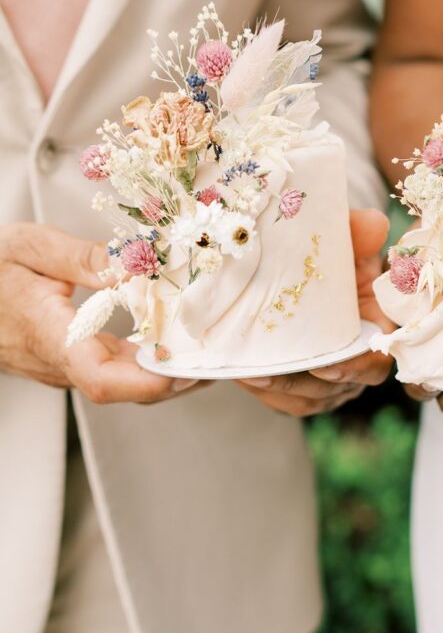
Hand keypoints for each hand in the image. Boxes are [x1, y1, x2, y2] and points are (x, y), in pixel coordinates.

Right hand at [0, 223, 195, 403]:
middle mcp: (58, 361)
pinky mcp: (66, 361)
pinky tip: (171, 336)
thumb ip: (84, 258)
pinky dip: (145, 358)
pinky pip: (111, 368)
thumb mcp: (32, 246)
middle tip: (221, 356)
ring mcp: (61, 366)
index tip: (186, 372)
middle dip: (176, 377)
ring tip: (207, 344)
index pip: (101, 378)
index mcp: (49, 335)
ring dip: (165, 368)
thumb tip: (136, 262)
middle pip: (124, 386)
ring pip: (121, 380)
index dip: (148, 382)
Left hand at [238, 208, 393, 416]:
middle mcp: (360, 361)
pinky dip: (266, 392)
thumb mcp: (349, 241)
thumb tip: (374, 223)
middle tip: (264, 373)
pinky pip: (289, 400)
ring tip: (246, 374)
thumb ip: (358, 233)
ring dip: (277, 390)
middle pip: (335, 389)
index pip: (376, 363)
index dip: (355, 368)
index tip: (325, 364)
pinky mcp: (308, 386)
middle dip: (299, 384)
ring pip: (308, 399)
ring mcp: (335, 379)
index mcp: (379, 331)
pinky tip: (242, 376)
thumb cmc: (339, 255)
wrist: (314, 266)